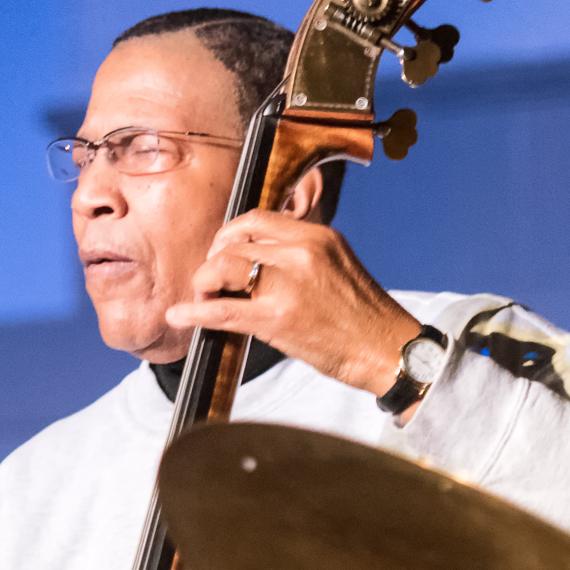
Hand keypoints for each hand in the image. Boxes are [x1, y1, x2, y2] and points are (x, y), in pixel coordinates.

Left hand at [164, 211, 420, 398]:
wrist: (389, 351)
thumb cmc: (364, 318)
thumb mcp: (337, 267)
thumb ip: (301, 255)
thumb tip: (258, 258)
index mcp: (318, 235)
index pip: (258, 219)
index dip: (230, 234)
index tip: (222, 251)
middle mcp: (303, 250)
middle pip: (235, 240)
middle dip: (213, 258)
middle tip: (210, 279)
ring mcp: (289, 283)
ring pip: (223, 267)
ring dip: (204, 282)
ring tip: (203, 298)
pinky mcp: (278, 318)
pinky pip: (223, 310)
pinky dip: (195, 313)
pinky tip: (180, 317)